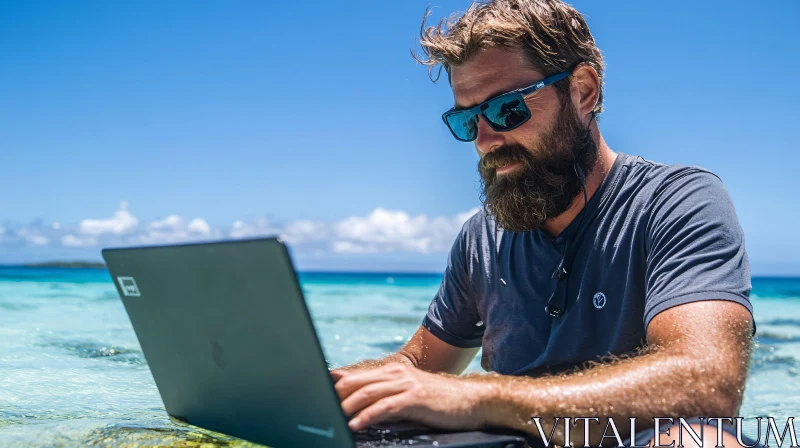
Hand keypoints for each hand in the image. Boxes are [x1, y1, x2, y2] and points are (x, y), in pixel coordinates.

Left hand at [331, 362, 486, 431]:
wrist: (470, 401)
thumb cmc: (438, 402)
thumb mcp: (408, 393)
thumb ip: (383, 396)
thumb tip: (357, 407)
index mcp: (391, 372)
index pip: (354, 376)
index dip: (332, 384)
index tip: (313, 393)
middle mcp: (395, 374)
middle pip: (355, 382)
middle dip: (333, 396)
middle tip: (316, 409)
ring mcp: (405, 384)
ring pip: (366, 393)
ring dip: (345, 408)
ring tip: (330, 419)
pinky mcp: (414, 398)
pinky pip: (385, 407)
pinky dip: (367, 416)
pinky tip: (356, 425)